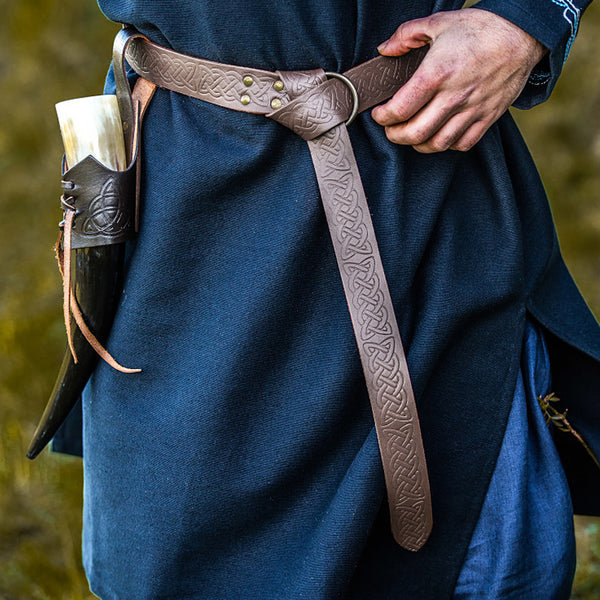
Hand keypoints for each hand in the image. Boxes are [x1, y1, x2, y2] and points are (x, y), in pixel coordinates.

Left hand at [371, 8, 546, 152]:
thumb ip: (406, 35)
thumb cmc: (480, 28)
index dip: (383, 117)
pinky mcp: (488, 117)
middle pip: (415, 133)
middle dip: (395, 136)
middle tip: (390, 129)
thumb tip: (384, 50)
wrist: (523, 34)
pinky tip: (439, 134)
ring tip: (411, 135)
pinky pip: (462, 144)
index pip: (400, 109)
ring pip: (437, 144)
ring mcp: (472, 110)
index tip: (379, 114)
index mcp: (437, 73)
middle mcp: (454, 96)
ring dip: (418, 144)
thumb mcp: (439, 22)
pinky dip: (446, 145)